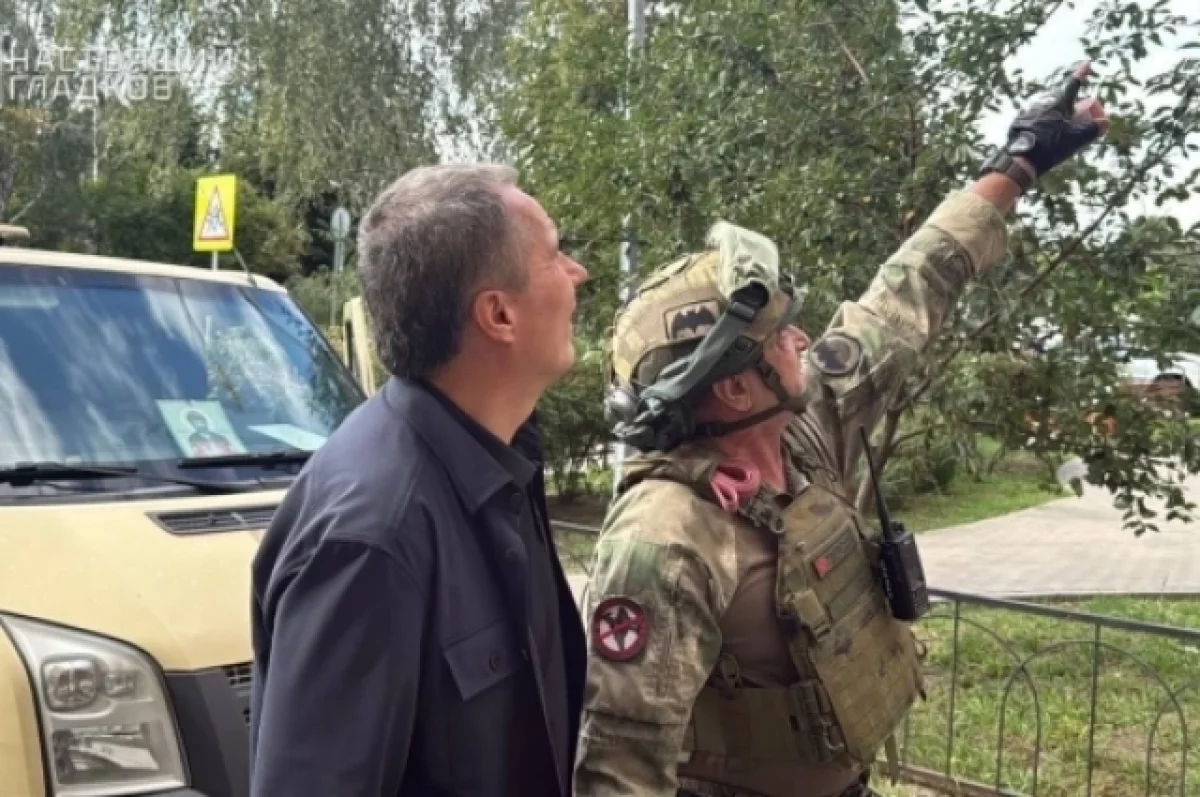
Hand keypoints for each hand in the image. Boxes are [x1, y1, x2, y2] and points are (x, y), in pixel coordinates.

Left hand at [1003, 61, 1109, 176]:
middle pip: (1061, 99)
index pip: (1073, 84)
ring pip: (1047, 109)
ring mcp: (1029, 111)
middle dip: (1071, 105)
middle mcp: (1042, 102)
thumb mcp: (1077, 139)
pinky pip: (1036, 119)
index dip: (1081, 74)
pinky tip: (1045, 136)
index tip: (1086, 63)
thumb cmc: (1052, 147)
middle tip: (1077, 115)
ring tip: (1059, 131)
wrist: (1022, 160)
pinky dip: (1043, 124)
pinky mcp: (1019, 122)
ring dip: (1056, 115)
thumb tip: (1105, 123)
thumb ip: (1094, 129)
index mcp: (1058, 102)